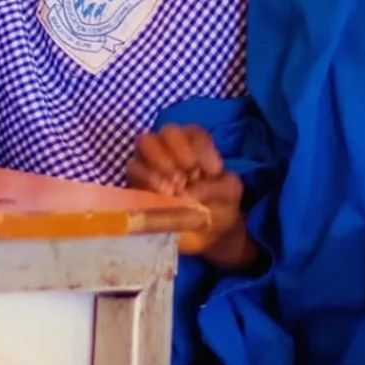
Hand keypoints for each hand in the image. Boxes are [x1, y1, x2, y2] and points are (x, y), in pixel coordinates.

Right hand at [128, 124, 255, 271]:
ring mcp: (151, 159)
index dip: (203, 150)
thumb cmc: (220, 204)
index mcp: (197, 142)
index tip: (213, 172)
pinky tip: (163, 196)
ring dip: (160, 162)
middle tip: (188, 177)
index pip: (196, 133)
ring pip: (146, 142)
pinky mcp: (137, 179)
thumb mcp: (230, 194)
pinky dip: (148, 180)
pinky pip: (134, 168)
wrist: (207, 233)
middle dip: (179, 152)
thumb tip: (188, 192)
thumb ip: (218, 187)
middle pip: (169, 131)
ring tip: (174, 188)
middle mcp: (172, 145)